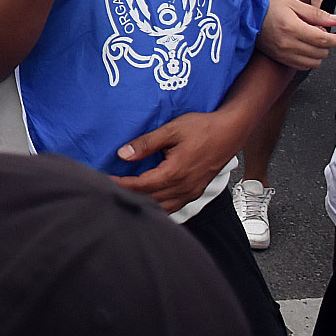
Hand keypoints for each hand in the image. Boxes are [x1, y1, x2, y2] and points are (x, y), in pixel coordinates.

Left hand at [114, 109, 242, 212]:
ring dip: (144, 203)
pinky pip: (175, 206)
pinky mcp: (196, 191)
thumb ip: (146, 143)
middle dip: (129, 195)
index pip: (141, 186)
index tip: (105, 181)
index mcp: (175, 173)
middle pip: (150, 200)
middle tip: (111, 189)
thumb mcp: (172, 129)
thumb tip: (123, 154)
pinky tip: (150, 199)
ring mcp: (192, 192)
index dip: (121, 185)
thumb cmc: (203, 128)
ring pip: (163, 208)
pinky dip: (160, 206)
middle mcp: (184, 187)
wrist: (231, 132)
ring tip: (127, 194)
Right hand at [256, 0, 335, 69]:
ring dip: (319, 52)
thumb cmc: (270, 7)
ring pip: (314, 62)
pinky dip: (309, 59)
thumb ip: (317, 14)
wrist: (248, 16)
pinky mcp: (280, 59)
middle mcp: (288, 44)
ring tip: (311, 39)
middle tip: (318, 31)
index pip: (323, 40)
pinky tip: (304, 47)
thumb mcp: (294, 4)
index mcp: (292, 28)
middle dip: (326, 43)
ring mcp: (283, 54)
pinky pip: (303, 66)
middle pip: (321, 52)